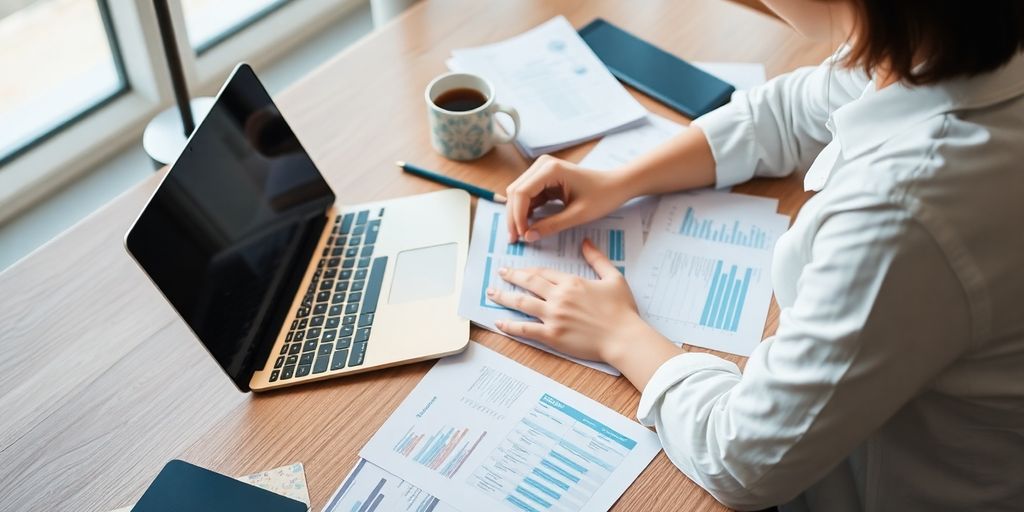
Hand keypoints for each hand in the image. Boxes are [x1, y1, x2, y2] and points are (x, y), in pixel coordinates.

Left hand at [487, 238, 649, 362]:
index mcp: (571, 282)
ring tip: (492, 293)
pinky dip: (510, 325)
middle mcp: (558, 297)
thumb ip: (597, 259)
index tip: (519, 269)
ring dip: (504, 297)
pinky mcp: (552, 335)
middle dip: (511, 276)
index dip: (528, 270)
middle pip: (528, 283)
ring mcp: (553, 316)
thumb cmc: (622, 310)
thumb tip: (586, 242)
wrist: (623, 337)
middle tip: (500, 273)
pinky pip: (525, 329)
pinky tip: (499, 322)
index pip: (543, 273)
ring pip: (521, 303)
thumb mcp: (614, 277)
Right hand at [505, 155, 629, 242]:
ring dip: (517, 215)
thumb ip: (552, 225)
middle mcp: (542, 166)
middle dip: (513, 217)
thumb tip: (528, 237)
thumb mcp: (578, 215)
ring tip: (520, 236)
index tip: (521, 236)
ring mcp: (542, 171)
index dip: (517, 216)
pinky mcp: (544, 179)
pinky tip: (528, 226)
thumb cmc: (602, 196)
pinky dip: (526, 211)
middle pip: (516, 192)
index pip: (521, 193)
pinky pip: (528, 196)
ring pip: (519, 195)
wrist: (616, 185)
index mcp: (550, 170)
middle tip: (515, 240)